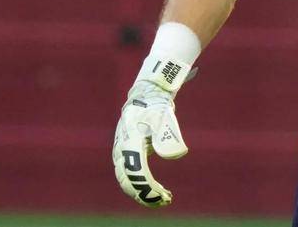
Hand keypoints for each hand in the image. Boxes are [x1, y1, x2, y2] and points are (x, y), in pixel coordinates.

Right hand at [112, 78, 188, 206]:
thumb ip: (168, 134)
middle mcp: (121, 151)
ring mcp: (121, 154)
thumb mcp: (164, 117)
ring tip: (165, 198)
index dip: (147, 188)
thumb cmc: (155, 107)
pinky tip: (161, 191)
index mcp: (129, 143)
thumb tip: (176, 155)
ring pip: (128, 181)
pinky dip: (143, 187)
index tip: (162, 196)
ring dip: (144, 193)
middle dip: (146, 194)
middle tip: (165, 200)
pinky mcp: (126, 156)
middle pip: (129, 181)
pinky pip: (131, 176)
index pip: (135, 173)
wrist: (146, 96)